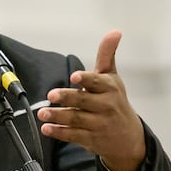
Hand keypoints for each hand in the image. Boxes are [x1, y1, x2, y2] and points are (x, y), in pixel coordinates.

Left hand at [37, 30, 146, 170]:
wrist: (128, 137)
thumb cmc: (116, 101)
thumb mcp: (112, 78)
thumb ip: (107, 56)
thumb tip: (114, 32)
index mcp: (110, 88)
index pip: (98, 82)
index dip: (86, 79)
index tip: (75, 76)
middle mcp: (106, 106)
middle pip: (84, 101)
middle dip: (67, 98)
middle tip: (51, 95)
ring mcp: (98, 124)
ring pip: (76, 119)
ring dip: (58, 116)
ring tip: (42, 112)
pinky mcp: (90, 139)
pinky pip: (73, 136)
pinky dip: (59, 133)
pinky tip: (47, 128)